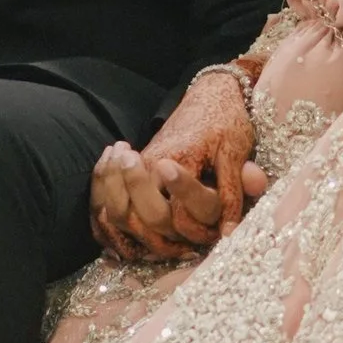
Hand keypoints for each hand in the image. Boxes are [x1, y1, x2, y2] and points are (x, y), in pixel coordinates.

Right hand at [90, 69, 268, 261]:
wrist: (207, 95)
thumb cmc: (225, 123)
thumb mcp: (236, 153)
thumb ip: (233, 191)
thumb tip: (229, 233)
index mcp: (178, 160)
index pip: (180, 213)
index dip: (198, 232)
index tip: (215, 234)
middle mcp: (150, 165)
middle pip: (147, 217)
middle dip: (168, 239)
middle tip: (189, 246)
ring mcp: (138, 169)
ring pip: (119, 215)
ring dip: (141, 238)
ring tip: (167, 247)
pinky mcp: (132, 171)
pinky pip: (106, 206)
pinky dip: (109, 229)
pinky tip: (124, 247)